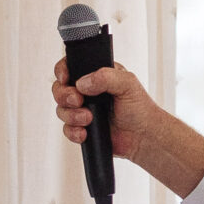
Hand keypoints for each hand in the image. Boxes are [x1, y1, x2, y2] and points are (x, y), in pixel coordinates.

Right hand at [51, 59, 203, 196]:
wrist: (143, 137)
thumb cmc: (140, 108)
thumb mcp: (128, 84)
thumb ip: (106, 77)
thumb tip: (82, 83)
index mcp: (97, 76)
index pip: (71, 67)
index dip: (62, 71)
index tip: (65, 78)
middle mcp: (87, 92)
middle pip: (59, 89)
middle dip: (64, 95)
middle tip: (78, 101)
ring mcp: (83, 110)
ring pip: (61, 110)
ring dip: (71, 115)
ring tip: (89, 118)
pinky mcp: (82, 128)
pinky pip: (66, 129)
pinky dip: (73, 131)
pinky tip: (85, 133)